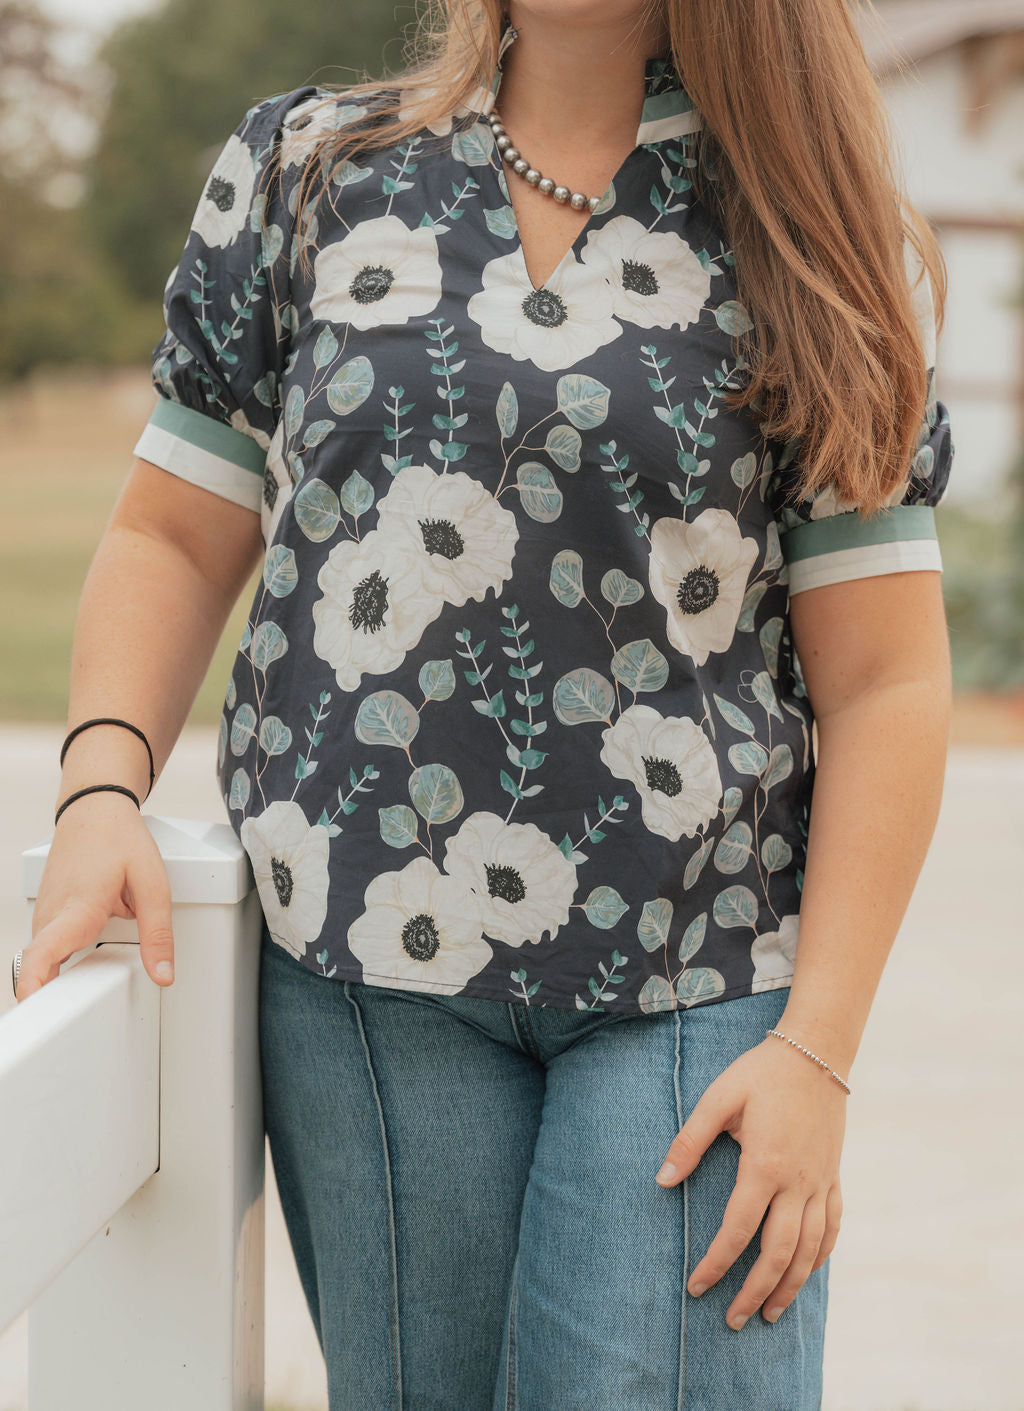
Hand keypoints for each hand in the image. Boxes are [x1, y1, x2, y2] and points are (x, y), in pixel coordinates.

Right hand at [15, 793, 175, 1000]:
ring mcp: (46, 914)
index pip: (43, 953)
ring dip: (58, 976)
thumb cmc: (119, 839)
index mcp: (79, 908)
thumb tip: (163, 974)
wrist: (94, 810)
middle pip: (40, 966)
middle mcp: (54, 914)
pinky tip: (78, 964)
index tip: (32, 1007)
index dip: (34, 983)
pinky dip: (62, 957)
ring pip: (46, 957)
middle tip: (68, 1021)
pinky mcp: (48, 914)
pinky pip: (50, 945)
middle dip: (50, 996)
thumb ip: (158, 933)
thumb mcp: (153, 884)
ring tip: (73, 1000)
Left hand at [654, 1033, 845, 1328]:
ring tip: (769, 1313)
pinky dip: (819, 1258)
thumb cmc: (761, 1073)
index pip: (737, 1230)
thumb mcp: (717, 1098)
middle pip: (778, 1253)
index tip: (696, 1286)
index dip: (715, 1263)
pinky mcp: (834, 1176)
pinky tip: (805, 1273)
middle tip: (732, 1319)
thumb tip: (661, 1180)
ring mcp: (821, 1182)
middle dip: (754, 1291)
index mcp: (765, 1165)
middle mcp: (798, 1182)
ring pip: (810, 1250)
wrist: (816, 1052)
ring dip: (789, 1286)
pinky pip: (832, 1227)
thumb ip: (689, 1141)